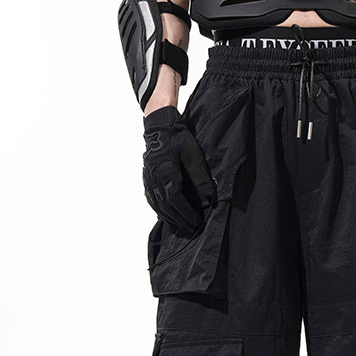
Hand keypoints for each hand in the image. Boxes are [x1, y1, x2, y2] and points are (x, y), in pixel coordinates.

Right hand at [142, 106, 215, 233]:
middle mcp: (154, 179)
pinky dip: (160, 211)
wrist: (159, 125)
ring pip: (158, 206)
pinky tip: (168, 215)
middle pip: (166, 208)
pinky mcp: (147, 179)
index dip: (186, 214)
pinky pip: (152, 200)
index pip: (176, 201)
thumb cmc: (177, 137)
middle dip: (180, 220)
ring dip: (170, 218)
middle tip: (191, 230)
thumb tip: (209, 196)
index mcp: (166, 173)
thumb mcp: (193, 154)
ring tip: (182, 226)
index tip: (197, 222)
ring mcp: (148, 180)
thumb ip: (200, 176)